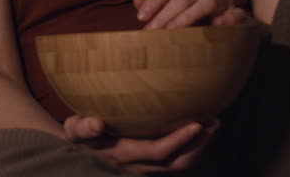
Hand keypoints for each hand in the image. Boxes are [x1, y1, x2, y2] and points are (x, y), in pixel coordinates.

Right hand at [63, 114, 216, 173]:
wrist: (79, 154)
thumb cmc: (79, 136)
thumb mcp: (74, 130)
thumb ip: (83, 128)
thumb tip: (97, 123)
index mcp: (124, 154)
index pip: (158, 151)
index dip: (179, 140)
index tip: (196, 124)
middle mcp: (139, 165)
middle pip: (178, 162)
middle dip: (200, 145)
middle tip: (214, 122)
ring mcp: (146, 168)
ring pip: (180, 164)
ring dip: (199, 147)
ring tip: (212, 125)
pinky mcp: (150, 166)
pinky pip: (176, 161)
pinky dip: (190, 148)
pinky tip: (196, 132)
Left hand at [134, 0, 249, 28]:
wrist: (225, 22)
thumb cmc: (192, 12)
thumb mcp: (172, 6)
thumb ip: (155, 4)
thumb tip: (136, 0)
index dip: (154, 1)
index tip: (141, 17)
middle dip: (165, 15)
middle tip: (152, 32)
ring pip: (207, 2)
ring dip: (187, 18)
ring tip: (172, 32)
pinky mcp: (239, 11)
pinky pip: (235, 13)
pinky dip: (225, 20)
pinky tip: (214, 27)